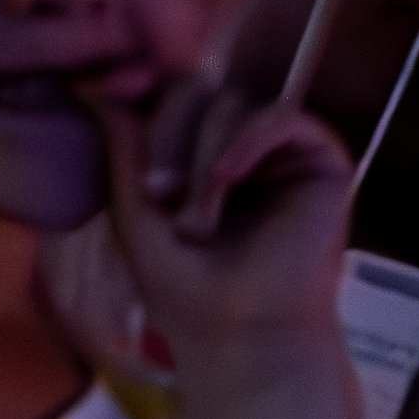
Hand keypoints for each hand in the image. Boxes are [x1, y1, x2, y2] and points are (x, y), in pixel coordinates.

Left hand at [93, 75, 352, 394]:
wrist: (241, 334)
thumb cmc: (185, 288)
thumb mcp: (137, 209)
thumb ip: (124, 146)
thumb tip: (98, 83)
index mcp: (192, 154)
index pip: (166, 96)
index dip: (141, 90)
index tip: (110, 93)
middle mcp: (236, 144)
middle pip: (195, 88)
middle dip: (167, 134)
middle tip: (158, 194)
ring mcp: (278, 149)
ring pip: (232, 102)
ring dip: (202, 158)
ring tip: (197, 220)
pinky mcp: (319, 158)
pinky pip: (280, 116)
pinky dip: (246, 141)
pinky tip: (228, 181)